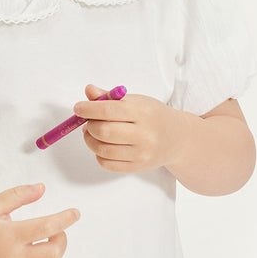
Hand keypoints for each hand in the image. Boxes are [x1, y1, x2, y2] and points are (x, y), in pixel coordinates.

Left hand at [74, 84, 188, 172]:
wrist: (178, 138)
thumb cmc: (154, 116)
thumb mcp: (136, 100)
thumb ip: (111, 97)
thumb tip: (89, 90)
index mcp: (143, 112)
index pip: (108, 110)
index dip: (88, 109)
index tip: (78, 108)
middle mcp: (144, 134)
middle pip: (104, 132)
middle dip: (89, 125)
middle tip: (87, 121)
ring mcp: (141, 153)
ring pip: (102, 150)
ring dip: (90, 140)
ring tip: (93, 132)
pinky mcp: (137, 167)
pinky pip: (107, 164)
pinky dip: (98, 154)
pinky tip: (103, 145)